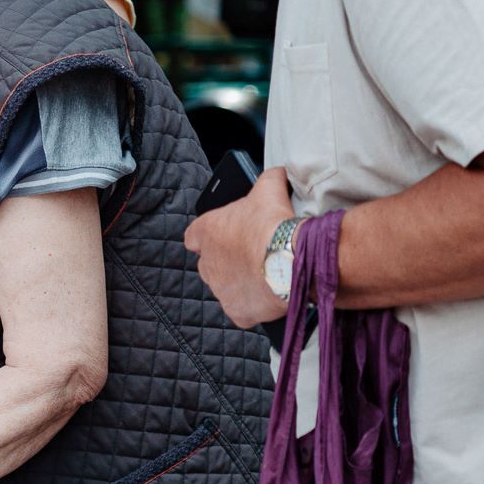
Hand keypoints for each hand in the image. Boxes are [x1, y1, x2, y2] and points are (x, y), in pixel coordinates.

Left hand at [184, 165, 295, 328]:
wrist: (290, 259)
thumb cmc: (273, 223)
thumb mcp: (269, 189)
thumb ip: (268, 178)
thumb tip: (277, 172)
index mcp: (206, 232)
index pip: (194, 236)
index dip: (209, 236)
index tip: (225, 237)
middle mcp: (207, 263)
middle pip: (211, 263)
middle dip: (228, 261)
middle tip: (253, 256)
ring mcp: (220, 289)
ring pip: (226, 287)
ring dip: (240, 283)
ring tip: (265, 275)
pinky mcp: (236, 311)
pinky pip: (241, 310)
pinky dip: (253, 305)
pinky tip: (268, 295)